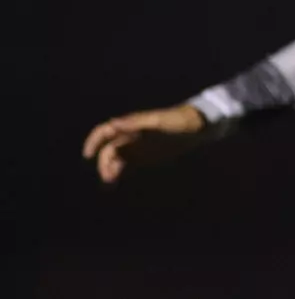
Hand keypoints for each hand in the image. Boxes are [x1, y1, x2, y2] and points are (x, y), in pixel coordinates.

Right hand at [81, 103, 207, 183]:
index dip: (94, 141)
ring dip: (111, 169)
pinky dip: (120, 172)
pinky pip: (129, 164)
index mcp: (133, 125)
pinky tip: (118, 180)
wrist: (199, 126)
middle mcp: (132, 135)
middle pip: (109, 149)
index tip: (87, 155)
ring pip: (117, 159)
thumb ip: (134, 122)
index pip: (106, 131)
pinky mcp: (148, 156)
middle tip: (110, 176)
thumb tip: (111, 123)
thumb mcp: (157, 121)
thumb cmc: (179, 120)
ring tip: (112, 180)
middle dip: (105, 162)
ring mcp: (140, 146)